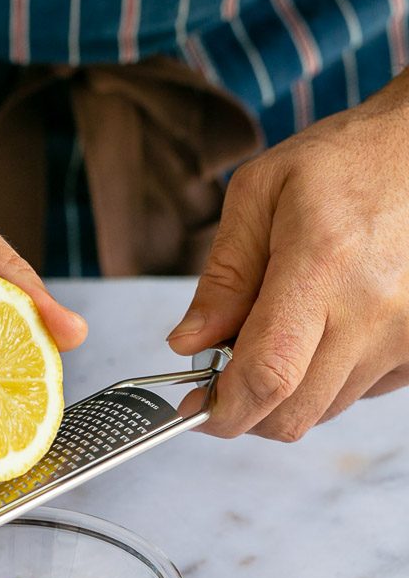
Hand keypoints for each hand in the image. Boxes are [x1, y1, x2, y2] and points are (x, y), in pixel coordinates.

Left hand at [167, 73, 408, 440]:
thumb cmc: (342, 163)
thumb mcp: (259, 194)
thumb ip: (223, 277)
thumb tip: (189, 345)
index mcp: (322, 266)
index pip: (268, 375)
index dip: (223, 409)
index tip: (195, 409)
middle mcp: (370, 311)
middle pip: (292, 414)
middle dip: (244, 412)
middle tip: (221, 378)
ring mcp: (402, 335)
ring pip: (321, 410)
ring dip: (283, 393)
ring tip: (276, 334)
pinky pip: (357, 395)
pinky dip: (322, 382)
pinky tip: (318, 333)